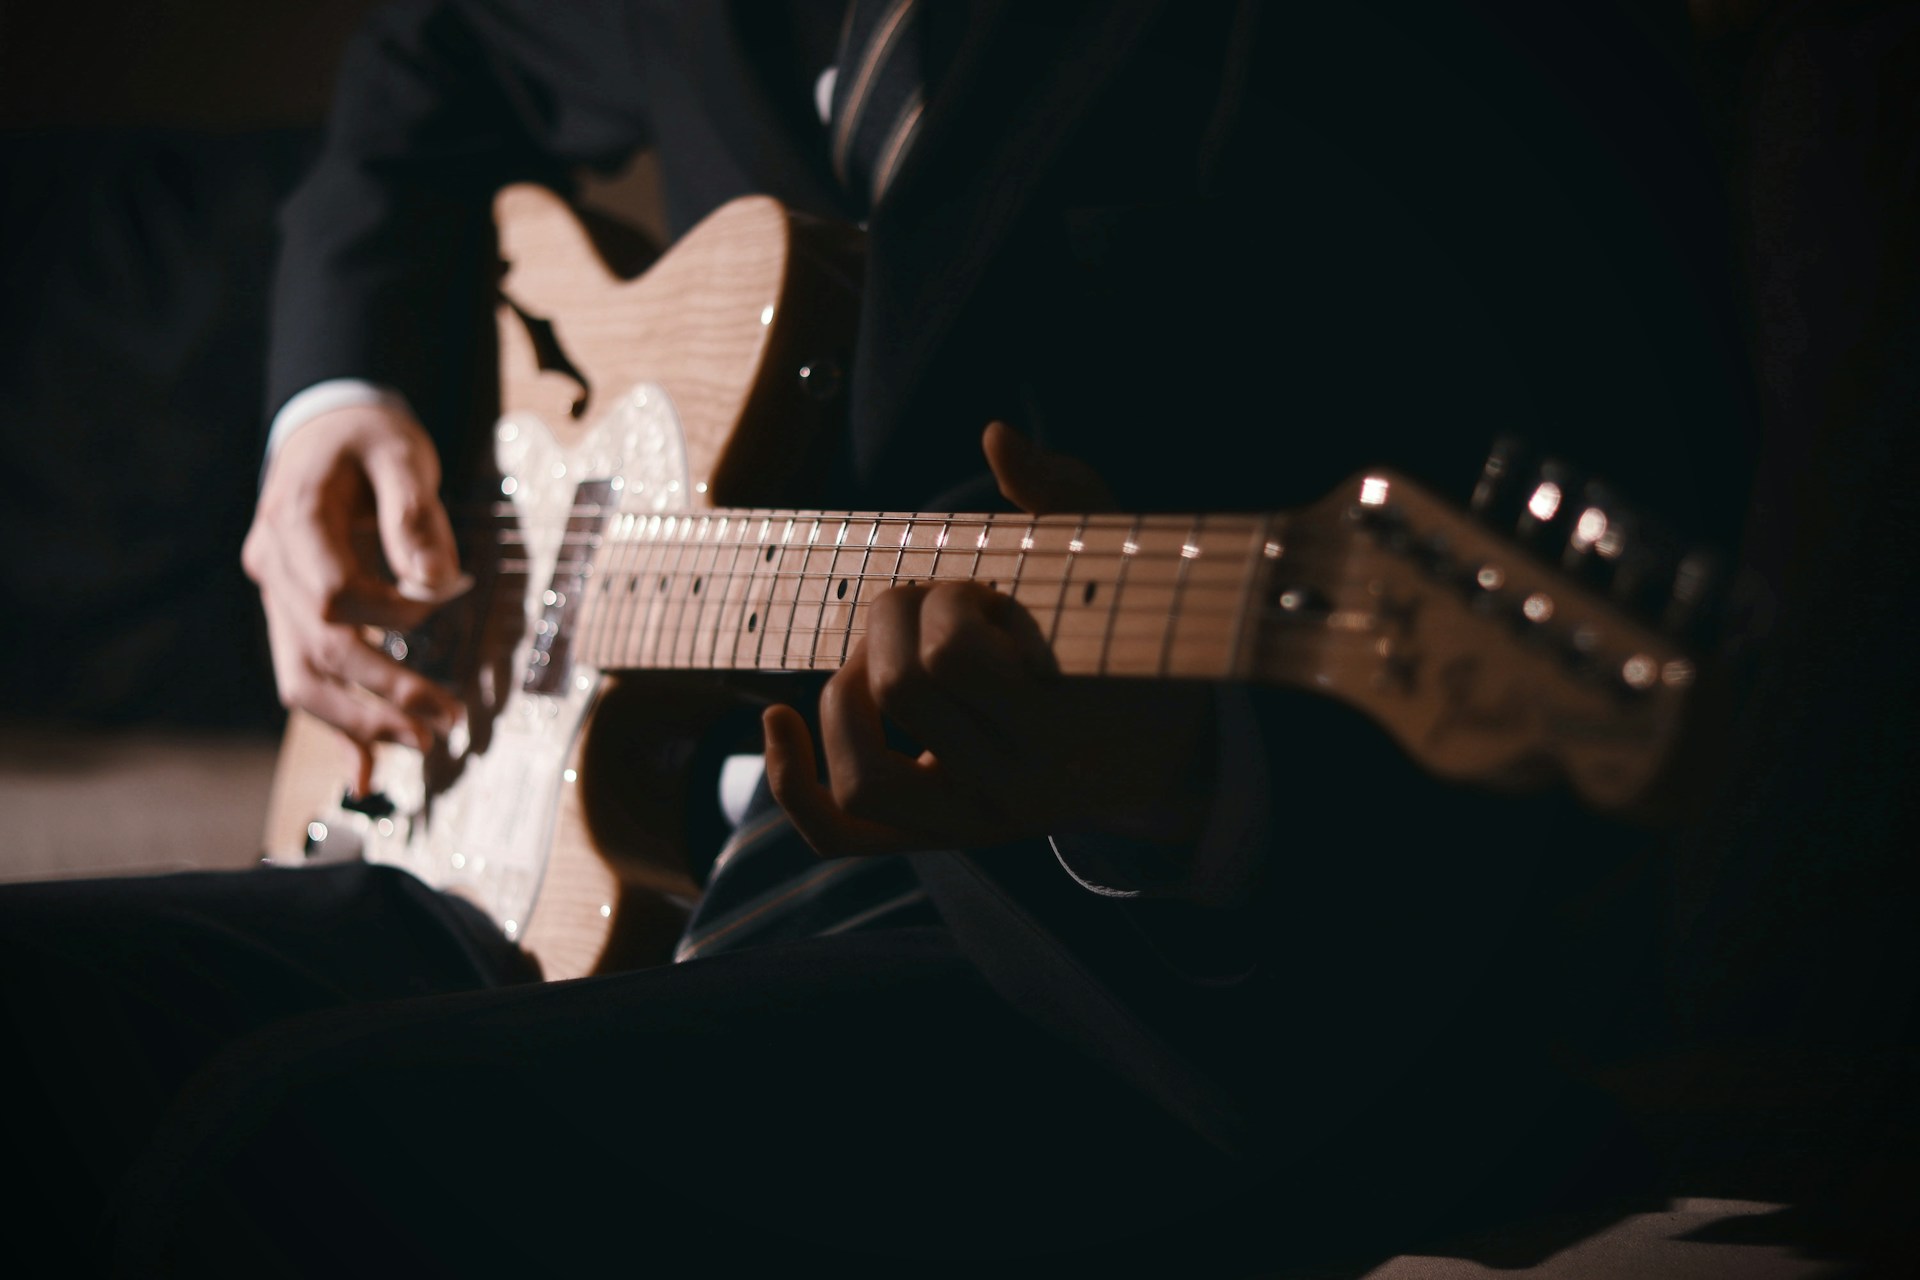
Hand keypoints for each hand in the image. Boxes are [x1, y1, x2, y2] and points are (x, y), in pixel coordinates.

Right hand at [242, 403, 468, 786]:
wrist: (325, 425)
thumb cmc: (368, 437)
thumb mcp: (400, 452)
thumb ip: (413, 515)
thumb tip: (434, 582)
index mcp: (294, 522)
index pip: (336, 596)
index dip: (395, 612)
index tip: (449, 595)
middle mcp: (272, 566)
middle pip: (318, 651)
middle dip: (384, 693)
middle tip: (447, 721)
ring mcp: (275, 595)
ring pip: (301, 678)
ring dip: (359, 720)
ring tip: (422, 743)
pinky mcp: (291, 614)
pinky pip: (305, 678)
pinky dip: (337, 725)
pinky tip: (368, 771)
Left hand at [763, 423, 1215, 857]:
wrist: (1170, 749)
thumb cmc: (1130, 637)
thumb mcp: (1118, 561)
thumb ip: (1065, 495)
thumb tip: (995, 436)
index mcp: (1066, 726)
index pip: (955, 658)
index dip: (945, 602)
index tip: (981, 590)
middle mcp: (1019, 792)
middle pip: (902, 693)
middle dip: (894, 617)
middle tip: (934, 602)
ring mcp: (974, 824)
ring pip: (863, 777)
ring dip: (847, 692)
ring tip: (883, 655)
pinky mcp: (937, 836)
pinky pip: (841, 835)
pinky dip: (792, 785)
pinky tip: (776, 718)